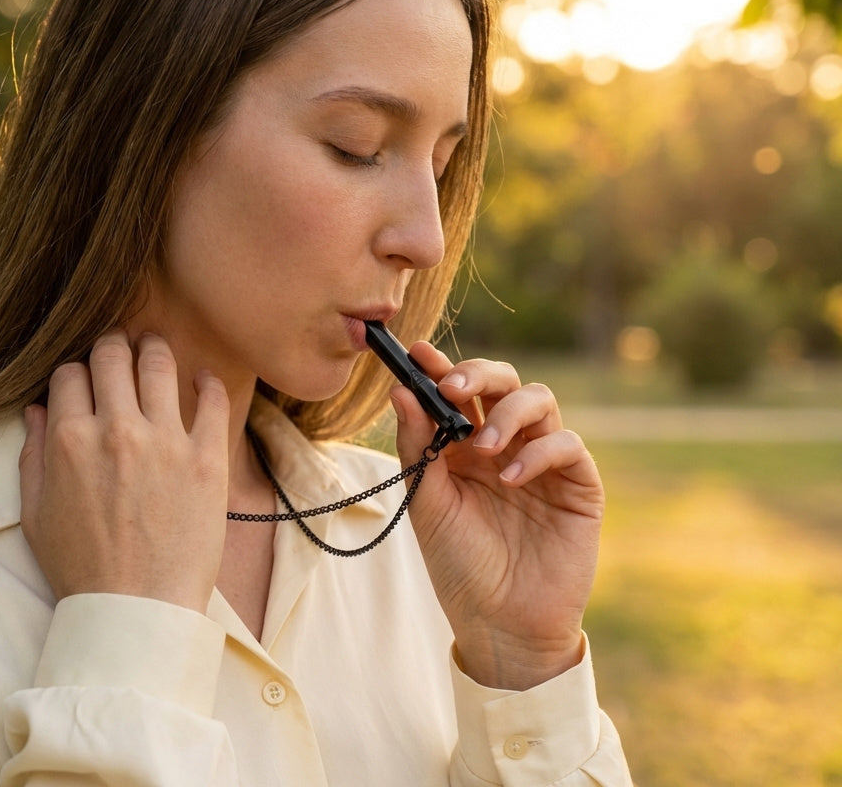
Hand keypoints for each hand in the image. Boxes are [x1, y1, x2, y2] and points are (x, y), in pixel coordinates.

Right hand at [18, 330, 230, 611]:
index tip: (86, 377)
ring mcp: (164, 441)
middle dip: (112, 346)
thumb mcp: (35, 515)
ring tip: (155, 348)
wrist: (137, 611)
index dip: (75, 371)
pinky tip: (202, 378)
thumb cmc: (82, 569)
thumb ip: (32, 455)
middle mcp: (115, 430)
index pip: (69, 374)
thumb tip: (36, 409)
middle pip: (111, 356)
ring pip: (157, 364)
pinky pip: (211, 399)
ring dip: (154, 349)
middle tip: (120, 348)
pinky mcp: (205, 457)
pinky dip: (206, 381)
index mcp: (69, 441)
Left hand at [392, 342, 603, 690]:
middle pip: (503, 380)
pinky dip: (541, 452)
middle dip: (478, 372)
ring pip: (539, 400)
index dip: (440, 366)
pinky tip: (513, 478)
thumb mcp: (428, 503)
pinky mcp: (578, 485)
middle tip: (452, 386)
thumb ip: (418, 446)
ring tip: (484, 446)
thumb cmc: (459, 565)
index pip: (458, 390)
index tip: (418, 352)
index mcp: (465, 445)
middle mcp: (505, 444)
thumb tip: (401, 390)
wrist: (500, 625)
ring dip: (508, 412)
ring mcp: (543, 461)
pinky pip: (568, 445)